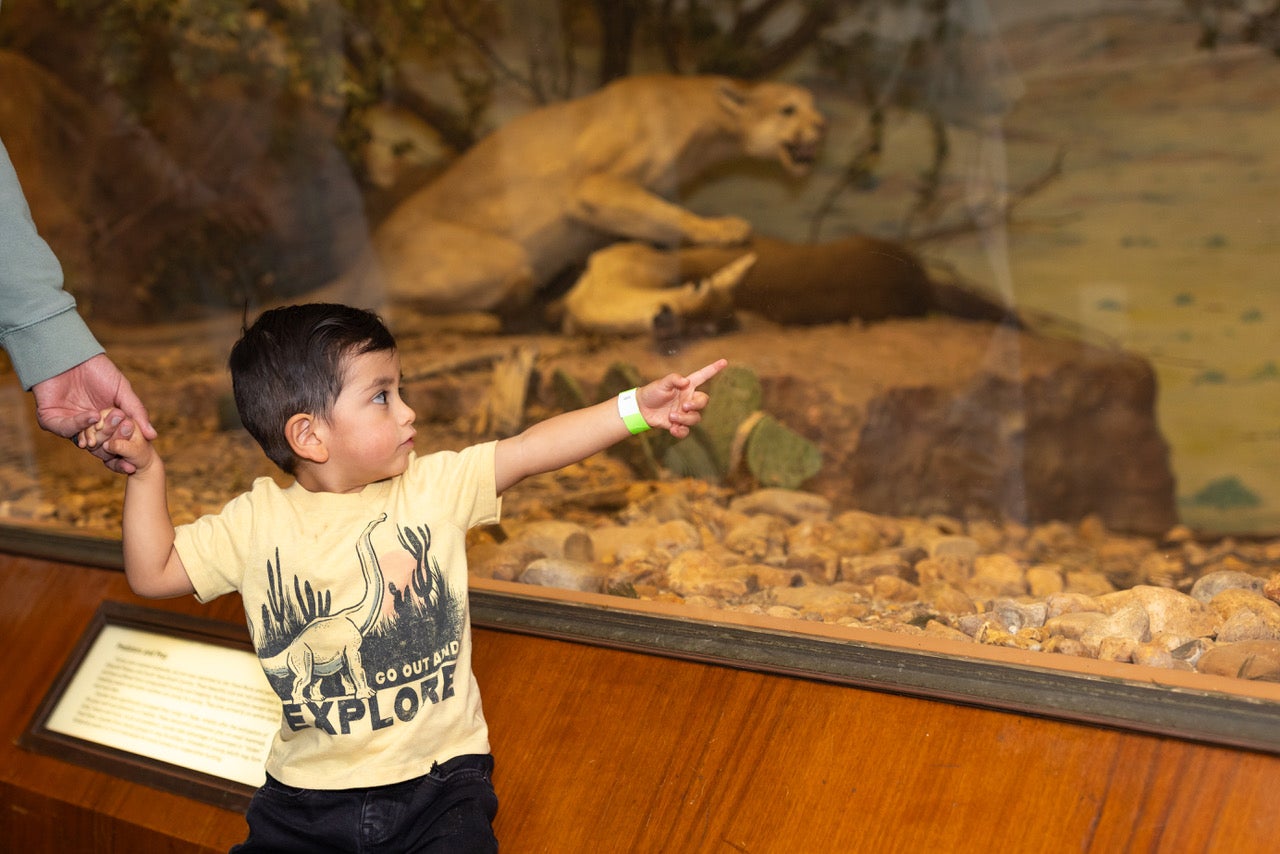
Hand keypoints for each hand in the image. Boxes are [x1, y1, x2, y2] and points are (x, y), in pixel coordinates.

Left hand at [33, 353, 156, 473]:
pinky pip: (66, 430)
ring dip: (97, 435)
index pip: (115, 445)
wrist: (71, 353)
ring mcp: (68, 425)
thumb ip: (137, 413)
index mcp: (105, 423)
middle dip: (112, 448)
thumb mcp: (123, 392)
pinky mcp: (50, 420)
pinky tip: (93, 415)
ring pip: (84, 441)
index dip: (123, 455)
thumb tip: (153, 436)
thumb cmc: (98, 370)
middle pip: (100, 448)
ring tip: (107, 421)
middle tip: (124, 443)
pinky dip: (80, 425)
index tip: (133, 464)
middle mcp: (86, 428)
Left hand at [637, 358, 727, 437]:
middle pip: (703, 401)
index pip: (703, 376)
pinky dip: (681, 431)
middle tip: (684, 406)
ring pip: (695, 418)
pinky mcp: (678, 424)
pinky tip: (673, 429)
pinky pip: (686, 431)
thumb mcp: (662, 383)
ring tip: (671, 417)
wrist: (641, 409)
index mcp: (687, 386)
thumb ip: (674, 379)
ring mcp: (684, 412)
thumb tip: (685, 382)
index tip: (724, 361)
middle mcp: (688, 399)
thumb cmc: (652, 392)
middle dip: (696, 405)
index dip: (713, 369)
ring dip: (685, 418)